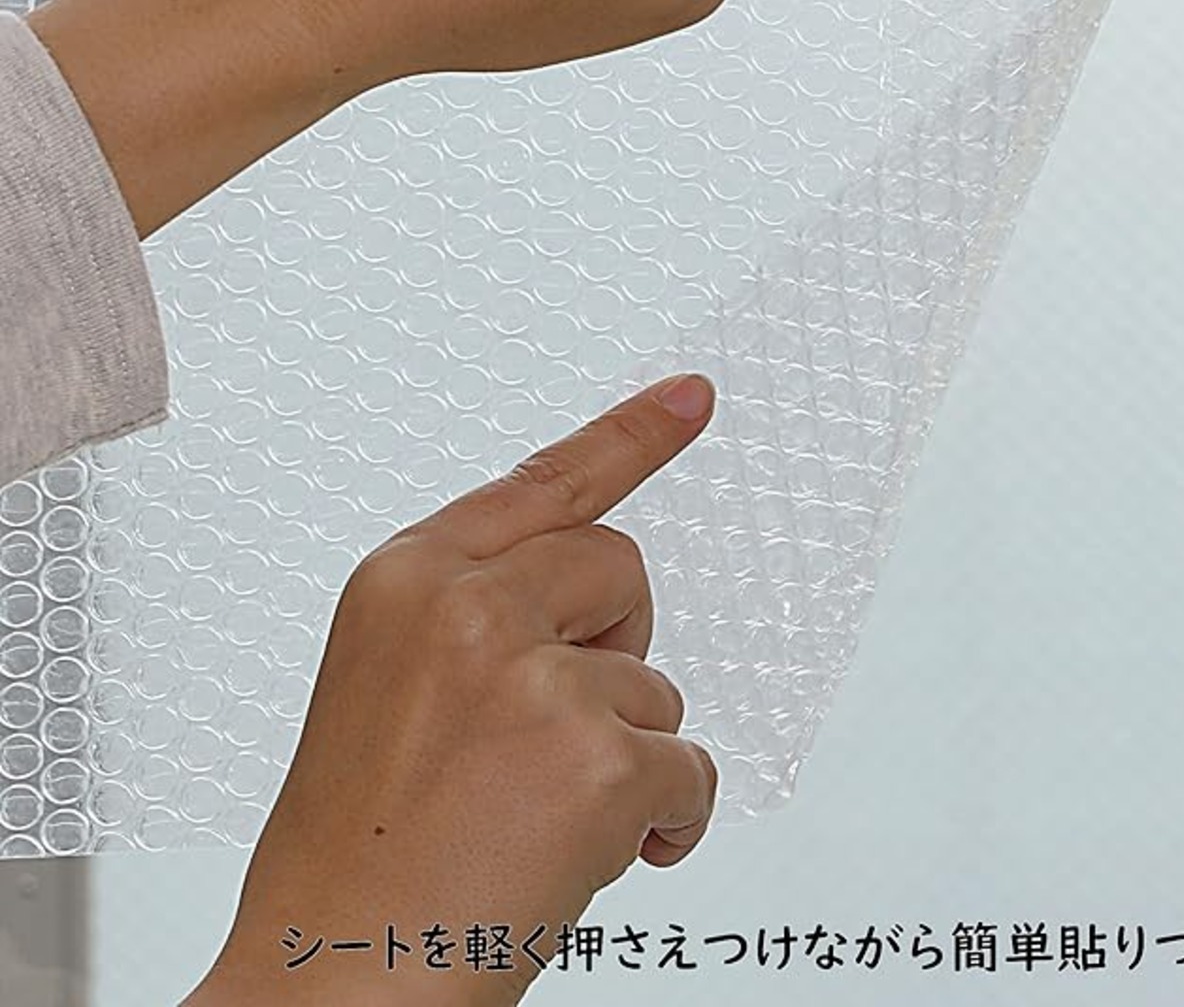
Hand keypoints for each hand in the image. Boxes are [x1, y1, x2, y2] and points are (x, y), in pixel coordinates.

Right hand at [181, 372, 718, 1006]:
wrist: (331, 985)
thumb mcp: (391, 684)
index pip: (546, 479)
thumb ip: (478, 616)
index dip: (632, 434)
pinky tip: (591, 856)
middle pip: (621, 567)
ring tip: (534, 813)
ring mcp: (531, 675)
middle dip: (615, 645)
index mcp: (408, 577)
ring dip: (622, 751)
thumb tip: (585, 612)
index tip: (693, 395)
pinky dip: (664, 819)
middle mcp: (466, 605)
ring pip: (655, 683)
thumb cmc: (360, 851)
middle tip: (550, 728)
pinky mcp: (594, 757)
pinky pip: (688, 768)